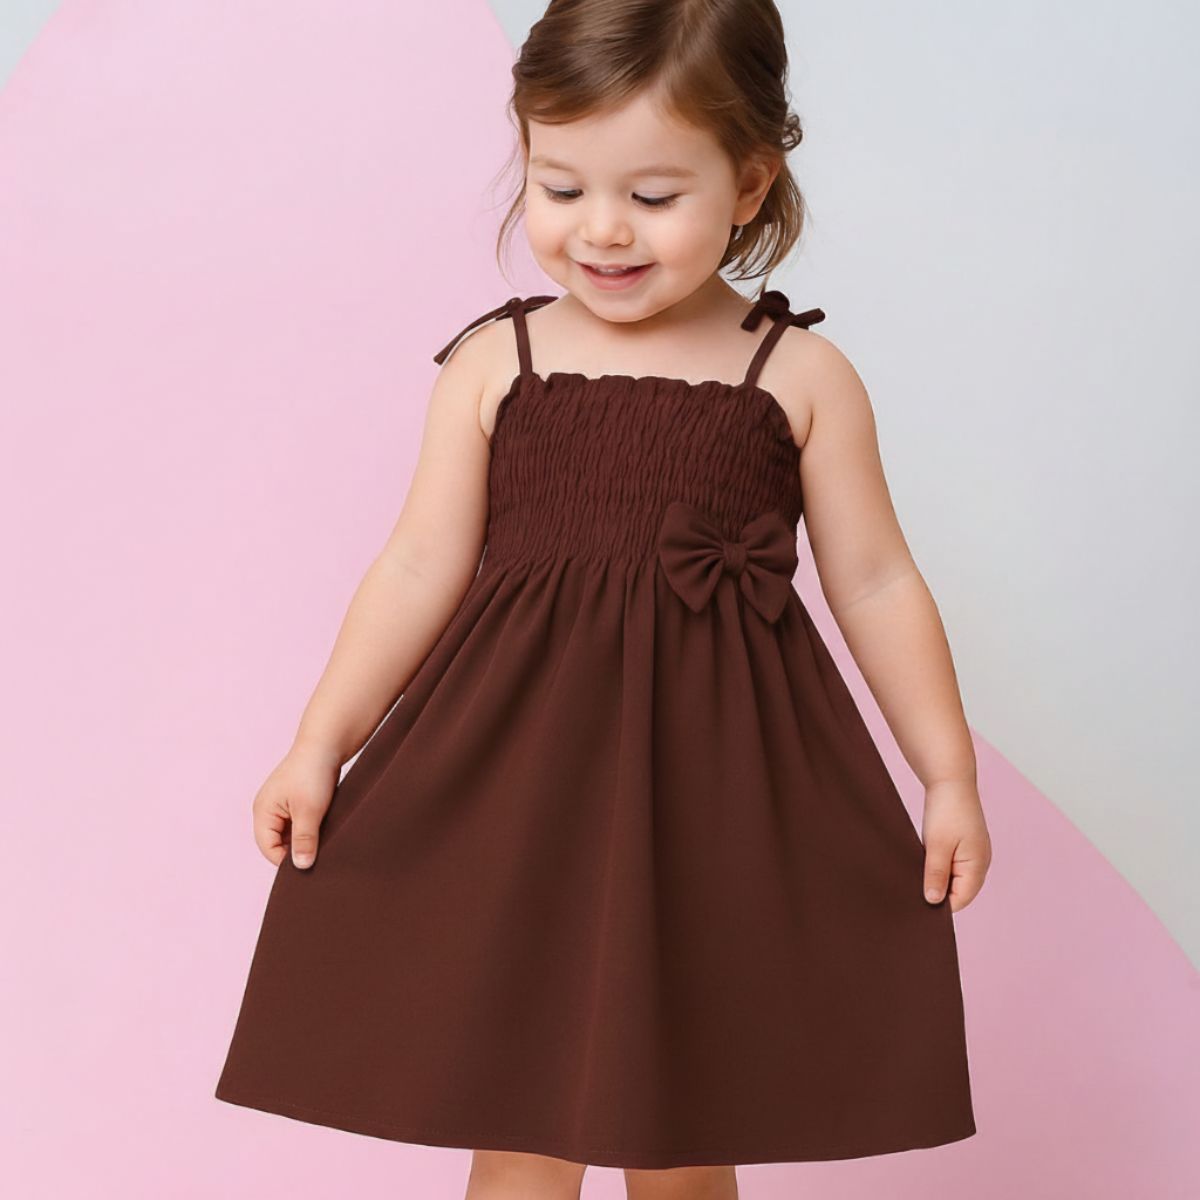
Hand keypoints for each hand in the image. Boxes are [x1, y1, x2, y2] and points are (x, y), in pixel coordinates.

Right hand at [251, 739, 343, 868]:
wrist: (327, 744)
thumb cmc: (313, 774)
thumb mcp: (309, 811)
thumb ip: (304, 840)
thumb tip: (301, 867)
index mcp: (263, 812)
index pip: (268, 849)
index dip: (287, 860)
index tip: (310, 866)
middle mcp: (268, 809)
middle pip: (278, 843)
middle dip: (296, 850)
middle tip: (319, 855)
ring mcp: (281, 804)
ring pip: (291, 833)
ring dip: (306, 838)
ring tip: (323, 840)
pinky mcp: (296, 800)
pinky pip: (300, 822)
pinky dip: (311, 828)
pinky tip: (325, 828)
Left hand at [920, 778, 990, 912]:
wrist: (951, 780)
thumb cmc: (947, 810)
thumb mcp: (937, 845)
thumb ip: (936, 875)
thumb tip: (933, 902)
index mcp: (978, 867)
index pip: (960, 901)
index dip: (939, 905)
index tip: (915, 902)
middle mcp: (980, 864)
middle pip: (958, 892)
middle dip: (937, 892)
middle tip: (912, 888)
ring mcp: (974, 855)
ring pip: (954, 879)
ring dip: (937, 878)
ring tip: (917, 871)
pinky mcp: (966, 847)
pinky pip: (952, 866)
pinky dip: (939, 866)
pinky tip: (924, 860)